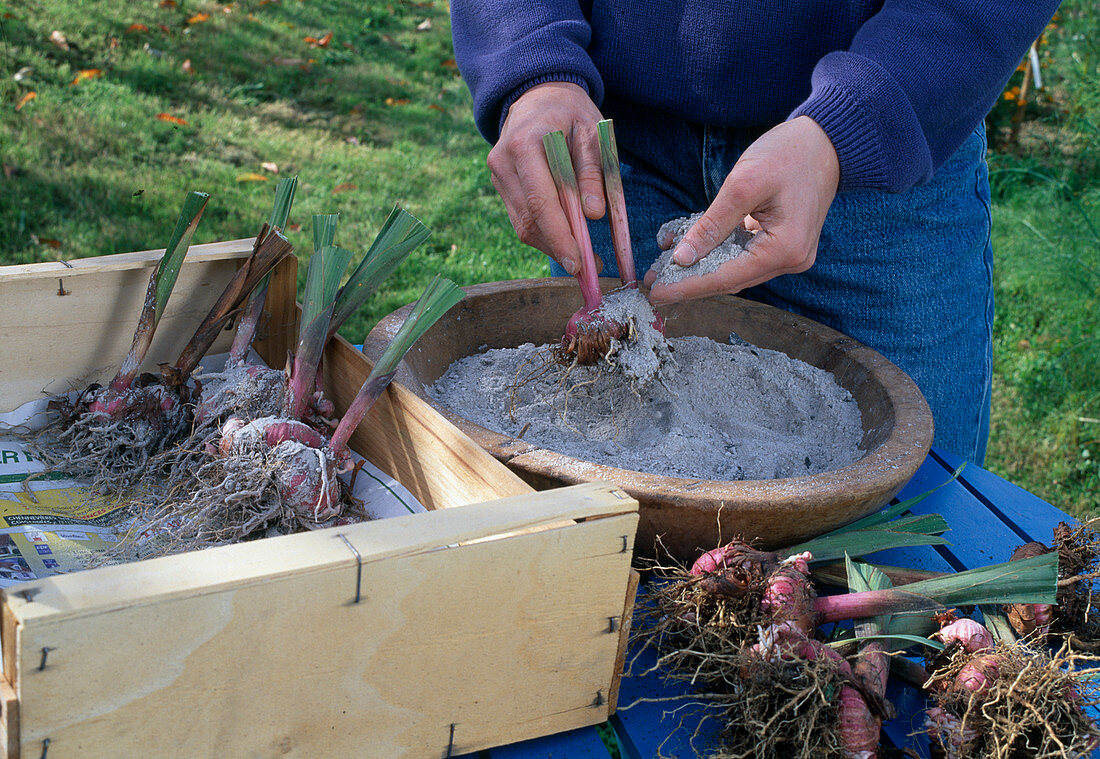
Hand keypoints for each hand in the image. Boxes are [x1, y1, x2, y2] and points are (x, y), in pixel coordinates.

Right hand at [487, 82, 604, 274]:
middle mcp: (503, 162)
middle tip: (587, 268)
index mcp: (525, 144)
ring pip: (523, 225)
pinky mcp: (501, 185)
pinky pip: (522, 219)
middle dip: (558, 248)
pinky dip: (545, 233)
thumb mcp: (593, 132)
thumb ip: (593, 170)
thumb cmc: (571, 112)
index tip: (579, 262)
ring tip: (582, 256)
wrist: (538, 95)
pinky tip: (566, 239)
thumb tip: (593, 213)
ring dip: (552, 245)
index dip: (560, 237)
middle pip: (529, 220)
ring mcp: (498, 175)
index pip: (541, 202)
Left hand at [643, 116, 839, 303]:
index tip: (656, 293)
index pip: (726, 278)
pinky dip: (715, 251)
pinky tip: (688, 245)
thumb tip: (682, 257)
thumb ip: (712, 224)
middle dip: (690, 280)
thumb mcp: (744, 184)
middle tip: (652, 282)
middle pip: (730, 279)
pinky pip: (742, 255)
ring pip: (734, 269)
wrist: (827, 141)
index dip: (688, 286)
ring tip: (664, 264)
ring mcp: (788, 254)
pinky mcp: (781, 244)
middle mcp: (790, 260)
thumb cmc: (790, 154)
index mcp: (785, 249)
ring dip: (700, 267)